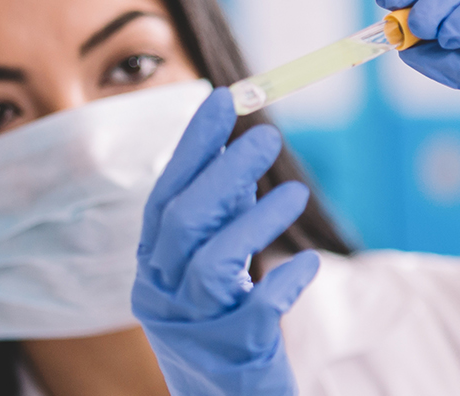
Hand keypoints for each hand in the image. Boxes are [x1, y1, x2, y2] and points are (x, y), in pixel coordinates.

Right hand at [132, 88, 319, 395]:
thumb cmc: (221, 332)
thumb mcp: (212, 273)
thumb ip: (220, 221)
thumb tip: (239, 154)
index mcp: (152, 266)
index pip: (164, 195)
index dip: (191, 148)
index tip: (221, 101)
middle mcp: (160, 293)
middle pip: (182, 223)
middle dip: (222, 173)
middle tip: (266, 137)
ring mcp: (191, 327)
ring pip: (212, 263)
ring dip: (254, 221)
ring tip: (296, 194)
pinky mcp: (230, 357)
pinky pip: (255, 312)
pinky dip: (282, 283)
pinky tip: (307, 263)